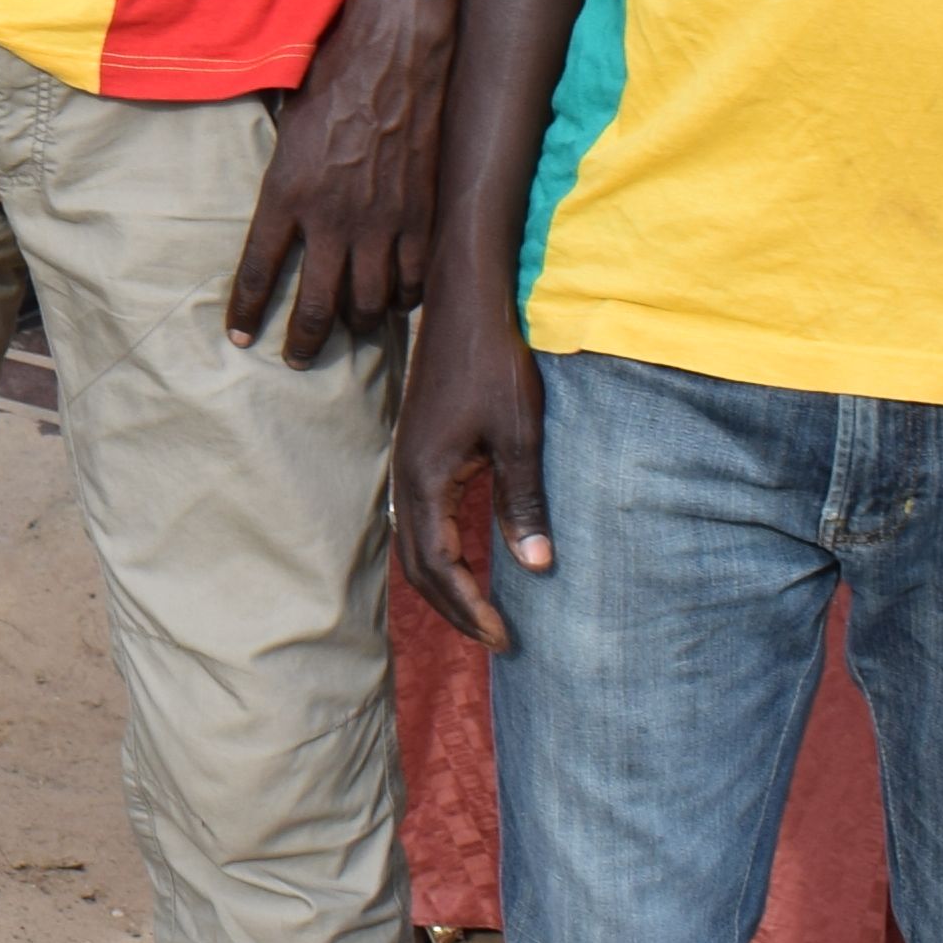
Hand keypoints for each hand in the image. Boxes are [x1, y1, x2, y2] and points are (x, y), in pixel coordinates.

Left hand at [229, 0, 439, 368]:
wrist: (394, 58)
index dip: (246, 310)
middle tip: (295, 359)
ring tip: (348, 330)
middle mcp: (330, 219)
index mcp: (286, 194)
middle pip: (314, 305)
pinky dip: (404, 299)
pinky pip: (413, 280)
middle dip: (302, 342)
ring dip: (355, 324)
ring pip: (368, 302)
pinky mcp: (420, 218)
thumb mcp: (286, 125)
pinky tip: (397, 302)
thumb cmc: (332, 77)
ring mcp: (380, 223)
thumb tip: (277, 200)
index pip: (257, 271)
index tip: (240, 337)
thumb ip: (281, 173)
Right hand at [391, 288, 545, 649]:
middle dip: (454, 607)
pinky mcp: (419, 452)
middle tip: (497, 638)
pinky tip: (468, 558)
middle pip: (417, 565)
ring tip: (482, 611)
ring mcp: (408, 464)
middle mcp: (406, 478)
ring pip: (413, 544)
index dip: (469, 607)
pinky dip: (440, 553)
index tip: (504, 637)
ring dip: (445, 583)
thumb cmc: (495, 365)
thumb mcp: (520, 435)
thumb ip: (524, 501)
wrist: (466, 305)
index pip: (438, 565)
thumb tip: (536, 567)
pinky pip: (419, 520)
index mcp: (425, 479)